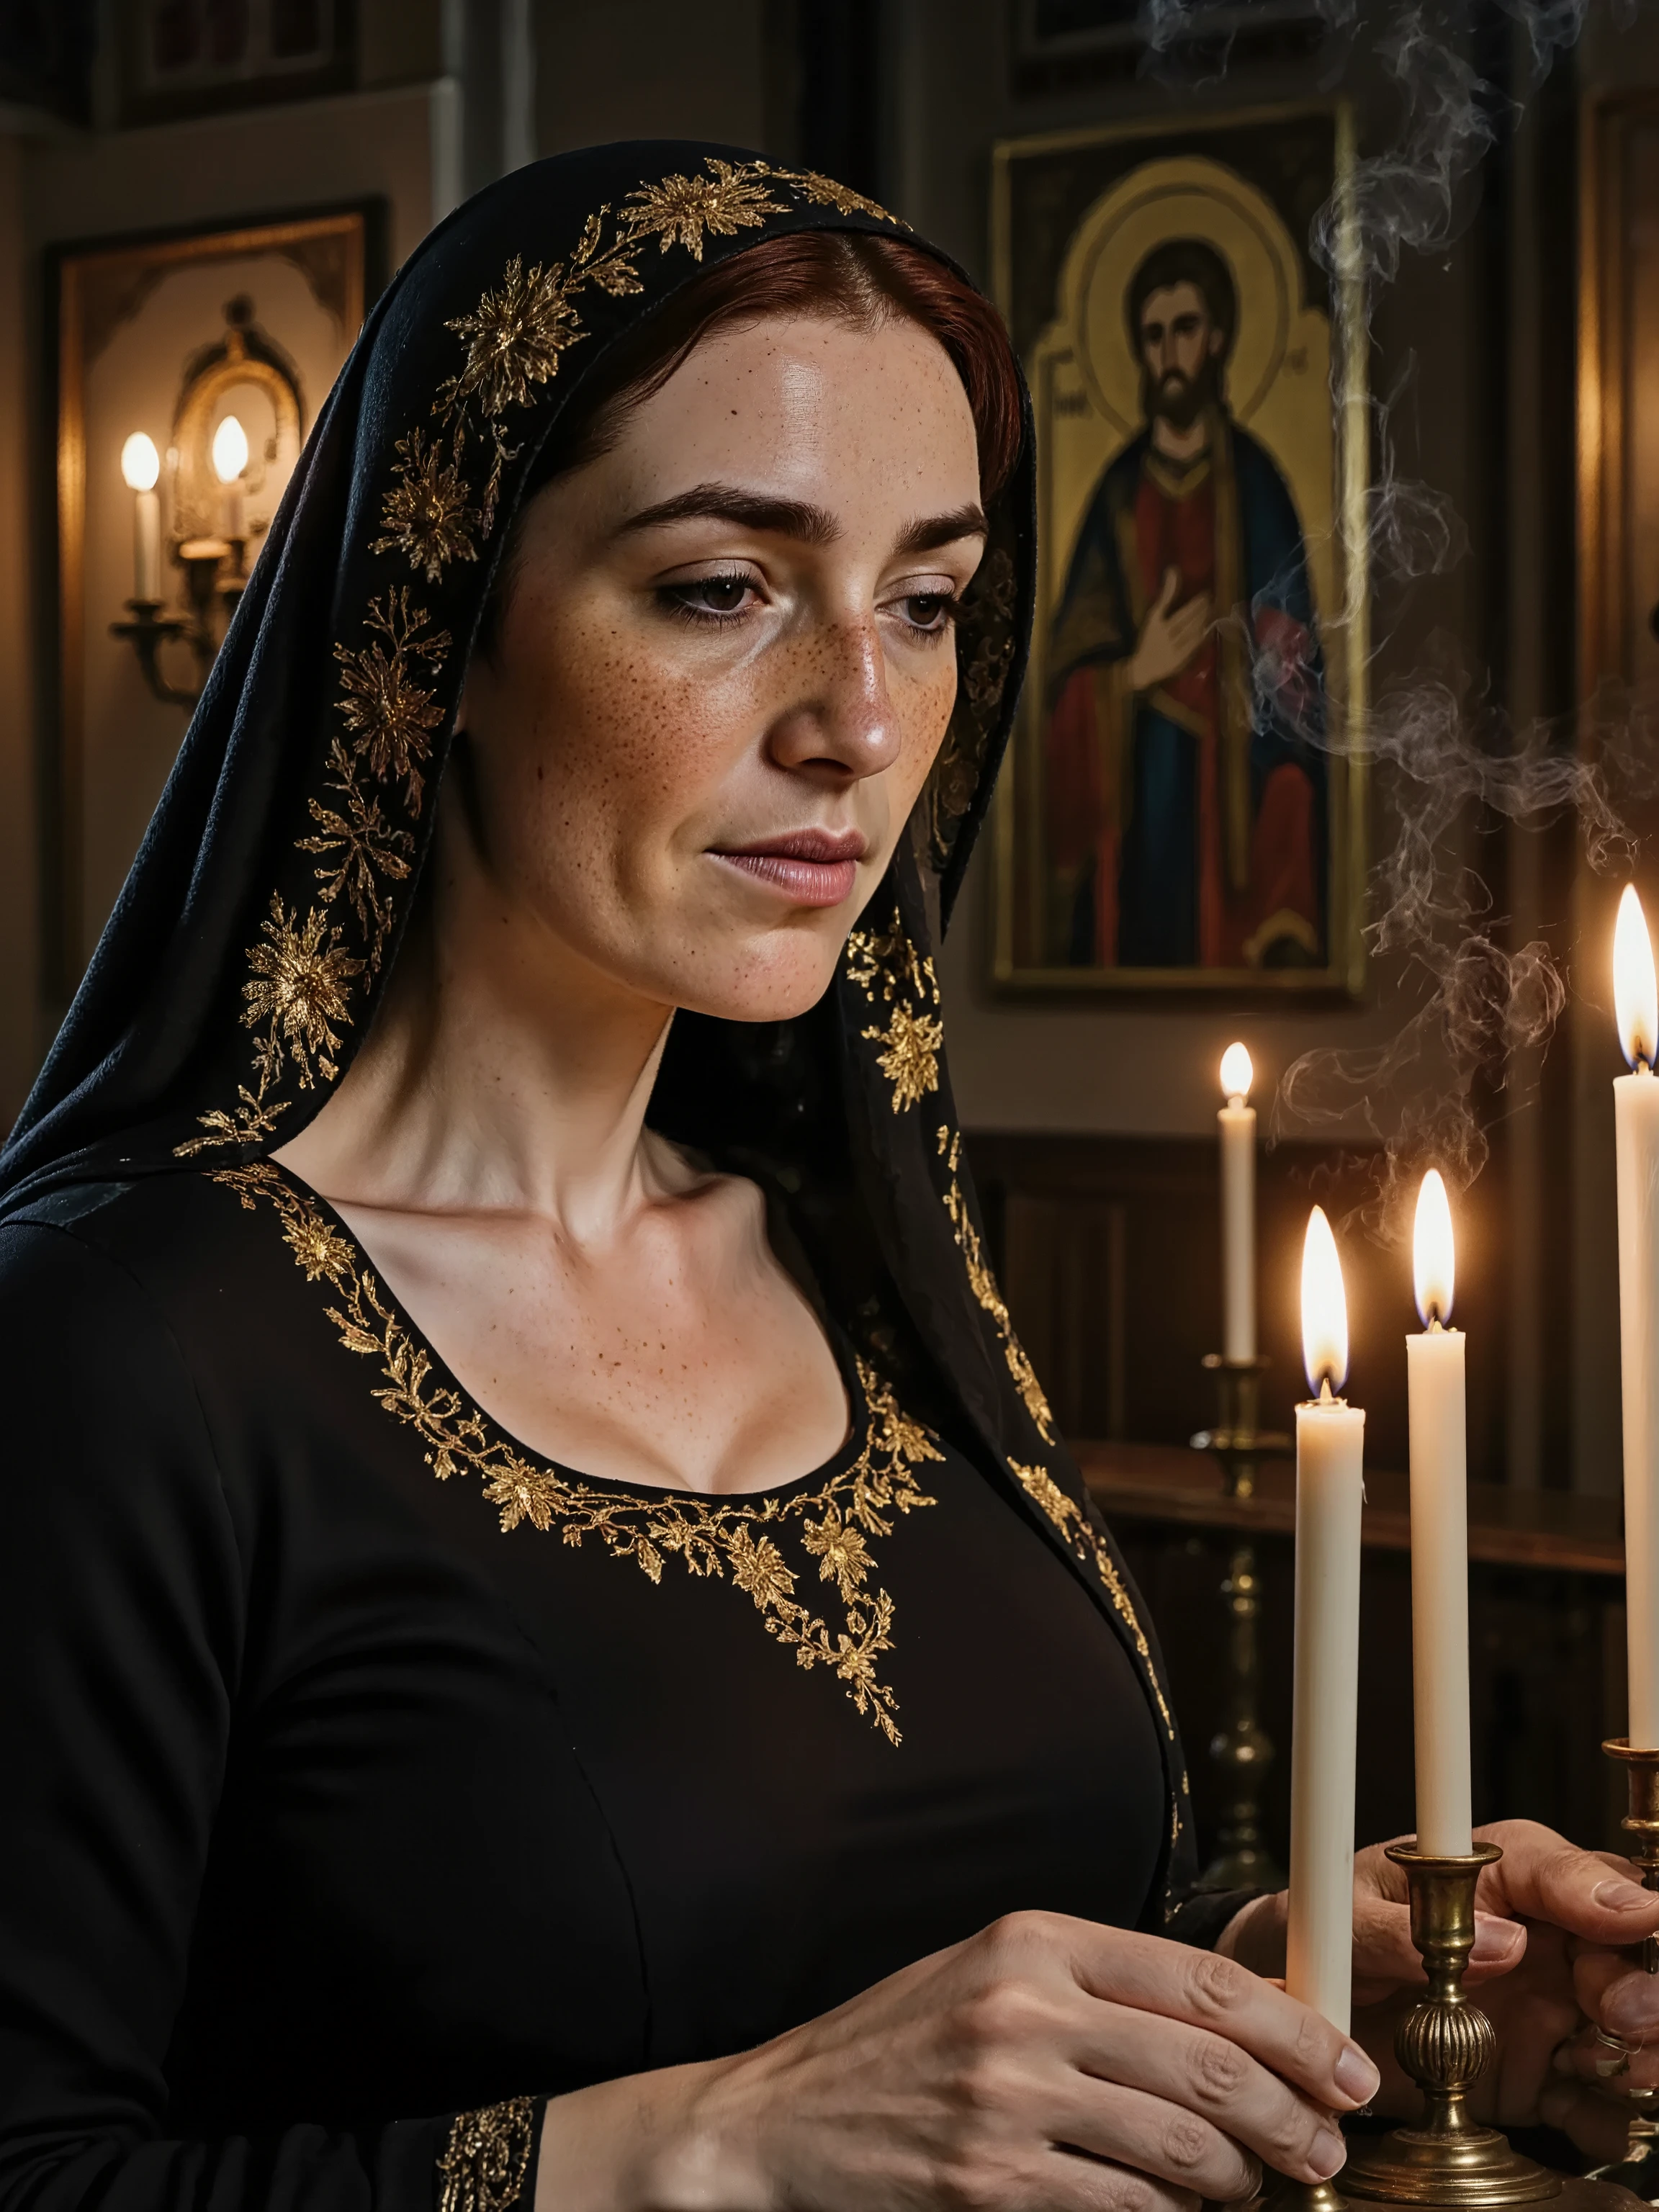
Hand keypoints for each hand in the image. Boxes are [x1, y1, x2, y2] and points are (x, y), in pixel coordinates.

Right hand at [538, 1909, 1380, 2211]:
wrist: (778, 2124)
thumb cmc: (894, 2048)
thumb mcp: (987, 1976)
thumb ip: (1094, 1987)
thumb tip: (1228, 2028)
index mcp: (1031, 1940)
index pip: (1199, 1976)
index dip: (1294, 2029)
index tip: (1347, 2065)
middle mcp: (1025, 2008)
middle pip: (1206, 2061)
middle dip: (1292, 2112)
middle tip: (1329, 2145)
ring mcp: (1007, 2099)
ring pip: (1179, 2145)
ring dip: (1245, 2179)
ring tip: (1267, 2188)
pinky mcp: (990, 2183)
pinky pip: (1123, 2210)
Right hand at [1127, 568, 1210, 692]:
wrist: (1144, 667)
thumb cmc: (1150, 639)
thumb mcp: (1154, 617)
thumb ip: (1165, 595)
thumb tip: (1173, 570)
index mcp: (1157, 624)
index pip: (1177, 609)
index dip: (1193, 602)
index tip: (1204, 594)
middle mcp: (1165, 635)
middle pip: (1187, 619)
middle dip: (1201, 609)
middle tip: (1211, 600)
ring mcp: (1173, 648)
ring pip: (1193, 631)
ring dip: (1204, 620)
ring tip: (1212, 610)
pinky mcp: (1180, 659)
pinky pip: (1195, 645)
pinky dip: (1203, 635)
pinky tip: (1209, 628)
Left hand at [1222, 1821, 1658, 2165]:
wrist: (1306, 2003)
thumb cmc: (1327, 1929)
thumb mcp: (1342, 1918)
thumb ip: (1403, 1928)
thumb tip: (1502, 1940)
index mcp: (1497, 1871)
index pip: (1565, 1869)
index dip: (1607, 1893)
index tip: (1636, 1918)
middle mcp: (1540, 1935)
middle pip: (1621, 1950)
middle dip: (1638, 1982)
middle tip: (1622, 2013)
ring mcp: (1548, 2006)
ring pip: (1626, 2025)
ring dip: (1640, 2052)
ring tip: (1623, 2072)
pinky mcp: (1540, 2072)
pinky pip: (1595, 2100)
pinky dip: (1607, 2116)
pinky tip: (1595, 2119)